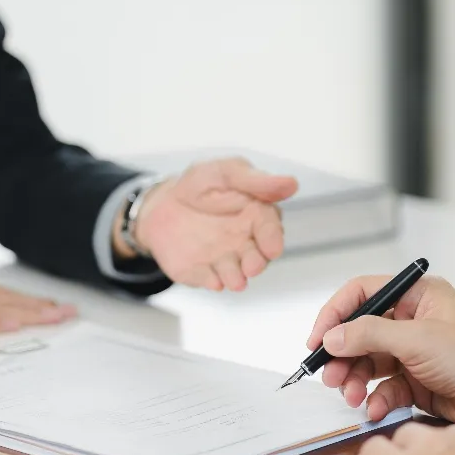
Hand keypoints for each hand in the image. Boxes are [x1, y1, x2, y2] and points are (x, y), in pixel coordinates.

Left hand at [117, 158, 297, 290]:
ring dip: (236, 278)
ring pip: (235, 274)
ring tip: (235, 280)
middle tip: (252, 267)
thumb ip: (257, 181)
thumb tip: (292, 183)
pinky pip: (208, 280)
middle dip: (256, 264)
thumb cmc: (201, 185)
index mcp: (256, 217)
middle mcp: (244, 242)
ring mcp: (224, 259)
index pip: (270, 230)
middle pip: (257, 258)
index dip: (272, 239)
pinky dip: (211, 282)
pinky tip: (213, 281)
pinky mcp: (202, 272)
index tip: (272, 248)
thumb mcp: (226, 173)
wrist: (163, 204)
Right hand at [307, 276, 454, 435]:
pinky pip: (385, 387)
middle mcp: (414, 320)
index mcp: (418, 295)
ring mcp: (415, 352)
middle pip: (361, 331)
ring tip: (349, 394)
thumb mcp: (419, 340)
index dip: (336, 313)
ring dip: (355, 379)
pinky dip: (376, 398)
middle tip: (328, 374)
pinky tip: (375, 408)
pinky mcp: (418, 381)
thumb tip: (333, 335)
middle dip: (342, 354)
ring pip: (369, 362)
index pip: (363, 293)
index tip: (317, 338)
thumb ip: (370, 335)